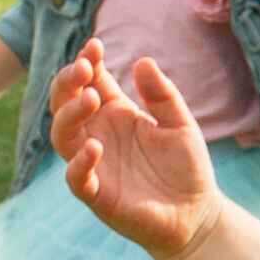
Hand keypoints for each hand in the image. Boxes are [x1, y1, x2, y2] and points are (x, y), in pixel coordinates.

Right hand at [49, 43, 225, 259]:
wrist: (197, 213)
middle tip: (83, 68)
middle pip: (65, 104)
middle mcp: (97, 134)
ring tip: (91, 99)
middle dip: (69, 83)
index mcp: (115, 113)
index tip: (95, 46)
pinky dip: (80, 163)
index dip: (87, 62)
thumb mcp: (181, 124)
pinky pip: (76, 178)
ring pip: (62, 136)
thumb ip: (163, 96)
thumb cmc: (186, 167)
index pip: (90, 82)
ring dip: (70, 115)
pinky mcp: (98, 195)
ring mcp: (94, 164)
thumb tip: (143, 61)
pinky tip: (94, 147)